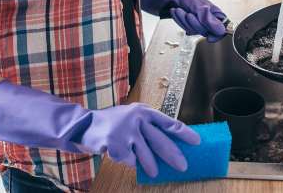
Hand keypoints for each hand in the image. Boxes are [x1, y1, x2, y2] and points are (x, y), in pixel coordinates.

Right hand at [81, 103, 199, 176]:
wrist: (86, 124)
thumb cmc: (115, 121)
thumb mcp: (133, 115)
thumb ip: (149, 124)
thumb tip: (172, 140)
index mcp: (144, 111)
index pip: (169, 122)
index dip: (184, 133)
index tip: (197, 141)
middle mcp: (137, 118)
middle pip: (161, 141)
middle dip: (173, 155)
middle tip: (183, 166)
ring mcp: (126, 131)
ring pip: (145, 154)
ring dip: (151, 165)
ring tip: (154, 171)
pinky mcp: (116, 144)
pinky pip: (129, 160)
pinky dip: (128, 161)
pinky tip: (120, 155)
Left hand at [139, 0, 226, 41]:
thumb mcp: (197, 6)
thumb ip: (208, 18)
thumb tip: (221, 30)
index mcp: (213, 11)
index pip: (222, 27)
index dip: (217, 33)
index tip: (210, 36)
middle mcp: (207, 16)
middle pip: (207, 31)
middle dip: (195, 24)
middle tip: (188, 14)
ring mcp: (197, 20)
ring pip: (196, 31)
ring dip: (185, 22)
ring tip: (180, 11)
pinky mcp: (187, 23)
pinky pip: (187, 29)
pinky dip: (180, 22)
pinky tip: (176, 13)